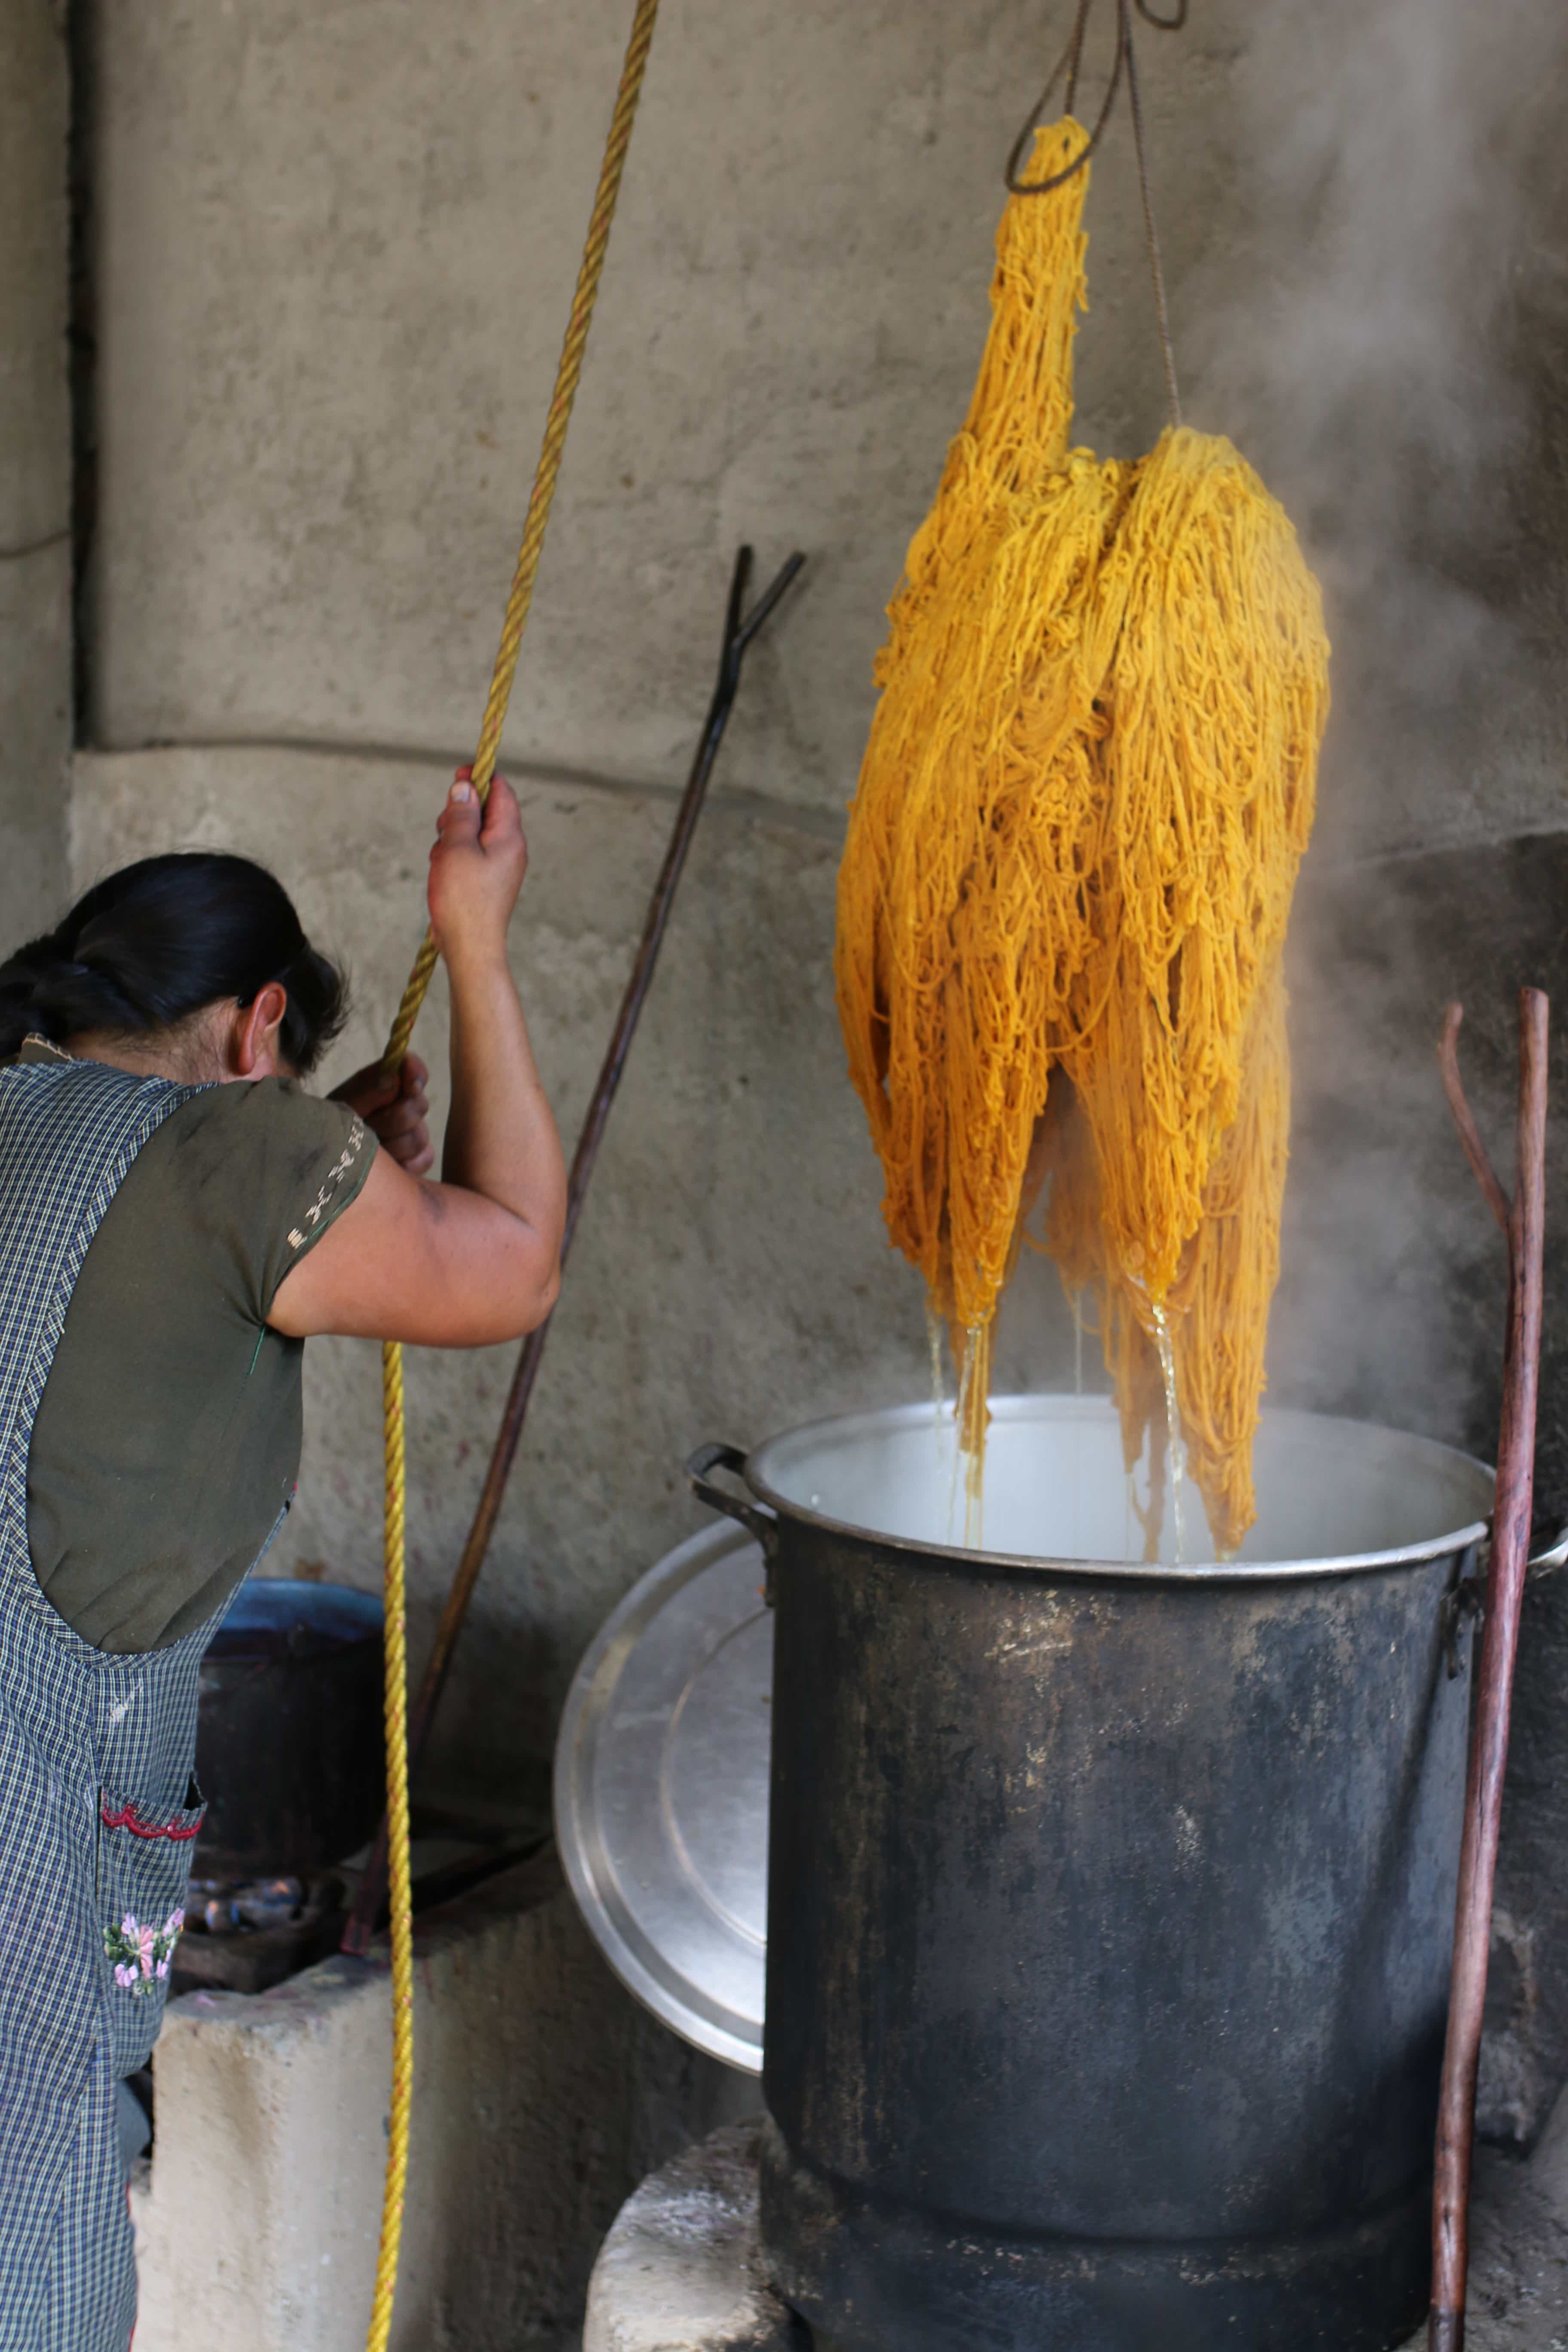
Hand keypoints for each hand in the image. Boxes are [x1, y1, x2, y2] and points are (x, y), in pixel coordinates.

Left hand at [328, 1053, 432, 1175]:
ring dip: (393, 1145)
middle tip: (367, 1127)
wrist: (325, 1159)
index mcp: (383, 1081)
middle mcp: (402, 1103)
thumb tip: (394, 1080)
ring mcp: (412, 1131)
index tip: (410, 1085)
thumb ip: (366, 1092)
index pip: (412, 1066)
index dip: (416, 1072)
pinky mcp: (418, 1157)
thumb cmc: (329, 1126)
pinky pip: (425, 1157)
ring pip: (419, 1136)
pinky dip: (406, 1163)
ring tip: (369, 1150)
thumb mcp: (340, 1106)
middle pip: (419, 1105)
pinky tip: (388, 1165)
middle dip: (392, 1119)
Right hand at [428, 768, 527, 970]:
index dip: (479, 778)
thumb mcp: (457, 848)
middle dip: (458, 813)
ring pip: (471, 833)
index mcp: (509, 836)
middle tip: (442, 829)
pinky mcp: (486, 880)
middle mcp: (509, 848)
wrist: (470, 947)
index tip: (457, 775)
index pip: (501, 791)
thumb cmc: (464, 899)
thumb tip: (466, 787)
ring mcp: (498, 865)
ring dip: (451, 837)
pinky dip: (452, 856)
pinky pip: (468, 855)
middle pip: (484, 811)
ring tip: (441, 859)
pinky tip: (442, 873)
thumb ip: (462, 814)